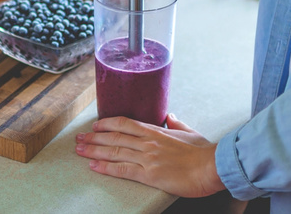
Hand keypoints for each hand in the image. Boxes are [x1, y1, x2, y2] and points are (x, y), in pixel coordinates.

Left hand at [75, 114, 225, 197]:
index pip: (125, 123)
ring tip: (79, 150)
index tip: (95, 125)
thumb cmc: (203, 152)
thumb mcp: (189, 132)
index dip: (107, 124)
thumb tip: (171, 116)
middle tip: (78, 138)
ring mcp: (147, 157)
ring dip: (93, 150)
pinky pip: (122, 169)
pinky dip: (106, 167)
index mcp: (156, 131)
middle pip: (114, 137)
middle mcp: (148, 142)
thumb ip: (177, 124)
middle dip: (94, 137)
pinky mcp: (149, 174)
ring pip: (114, 151)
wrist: (211, 166)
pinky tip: (93, 166)